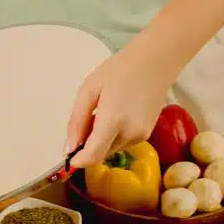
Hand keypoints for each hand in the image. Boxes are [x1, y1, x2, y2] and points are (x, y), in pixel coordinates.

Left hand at [65, 42, 173, 167]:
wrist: (155, 62)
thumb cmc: (119, 70)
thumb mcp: (89, 90)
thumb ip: (77, 121)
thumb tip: (69, 148)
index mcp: (113, 121)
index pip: (93, 156)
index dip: (78, 161)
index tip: (68, 156)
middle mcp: (130, 134)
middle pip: (101, 154)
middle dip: (88, 146)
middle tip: (84, 120)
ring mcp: (142, 136)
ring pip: (112, 149)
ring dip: (101, 140)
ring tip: (100, 112)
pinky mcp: (148, 134)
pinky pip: (123, 142)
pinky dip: (113, 135)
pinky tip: (114, 113)